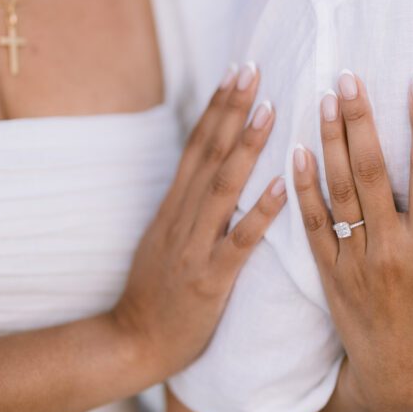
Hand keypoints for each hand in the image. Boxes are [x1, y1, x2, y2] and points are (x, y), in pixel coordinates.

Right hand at [112, 63, 286, 384]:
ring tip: (269, 110)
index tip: (237, 70)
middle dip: (231, 109)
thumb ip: (187, 206)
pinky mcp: (208, 280)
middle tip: (253, 68)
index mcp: (174, 208)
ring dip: (246, 146)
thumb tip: (208, 172)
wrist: (131, 343)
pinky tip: (281, 187)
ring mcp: (193, 247)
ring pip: (222, 188)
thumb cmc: (155, 293)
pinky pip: (237, 242)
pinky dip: (259, 212)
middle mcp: (182, 218)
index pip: (197, 145)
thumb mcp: (165, 239)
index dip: (216, 107)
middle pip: (208, 154)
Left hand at [293, 71, 412, 411]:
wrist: (399, 380)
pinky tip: (297, 151)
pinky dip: (302, 187)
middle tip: (349, 78)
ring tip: (324, 100)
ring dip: (330, 142)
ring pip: (338, 191)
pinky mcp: (327, 274)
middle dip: (361, 121)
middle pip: (372, 172)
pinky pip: (311, 224)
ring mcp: (354, 261)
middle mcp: (389, 249)